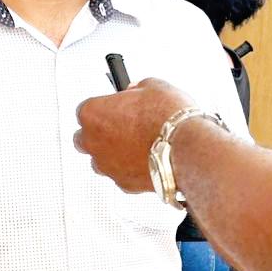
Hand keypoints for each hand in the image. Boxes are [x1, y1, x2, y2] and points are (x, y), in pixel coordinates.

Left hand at [74, 77, 194, 192]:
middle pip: (85, 137)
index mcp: (92, 114)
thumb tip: (136, 90)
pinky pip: (121, 174)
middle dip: (100, 132)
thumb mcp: (152, 86)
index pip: (87, 109)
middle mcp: (93, 142)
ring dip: (113, 153)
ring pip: (101, 159)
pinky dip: (130, 168)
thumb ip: (136, 88)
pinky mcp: (123, 184)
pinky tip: (147, 159)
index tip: (117, 107)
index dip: (105, 107)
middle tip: (122, 126)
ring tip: (137, 145)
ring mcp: (106, 165)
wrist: (186, 149)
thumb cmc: (168, 118)